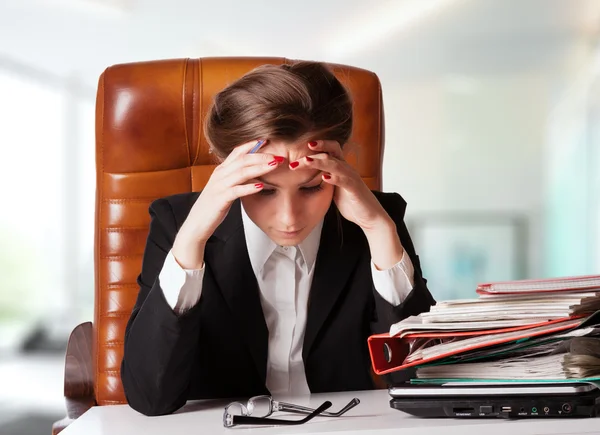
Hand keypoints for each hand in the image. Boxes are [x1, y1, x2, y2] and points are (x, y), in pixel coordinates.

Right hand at [172, 140, 282, 268]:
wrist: (197, 223)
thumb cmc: (213, 206)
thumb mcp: (225, 188)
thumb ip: (236, 179)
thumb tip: (255, 174)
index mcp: (221, 170)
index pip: (237, 152)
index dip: (252, 145)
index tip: (267, 140)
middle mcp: (220, 175)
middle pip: (243, 160)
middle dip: (261, 156)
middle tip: (278, 156)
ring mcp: (219, 186)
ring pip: (241, 172)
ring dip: (259, 168)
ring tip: (274, 165)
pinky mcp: (220, 199)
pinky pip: (236, 190)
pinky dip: (249, 187)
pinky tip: (261, 186)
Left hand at [291, 140, 390, 230]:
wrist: (370, 216)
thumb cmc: (351, 202)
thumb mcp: (334, 188)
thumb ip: (325, 179)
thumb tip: (307, 177)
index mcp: (342, 168)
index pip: (331, 149)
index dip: (318, 145)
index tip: (302, 147)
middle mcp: (347, 169)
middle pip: (329, 154)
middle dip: (311, 155)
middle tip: (294, 162)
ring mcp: (351, 178)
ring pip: (335, 165)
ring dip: (319, 162)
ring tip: (306, 162)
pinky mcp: (354, 189)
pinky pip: (344, 181)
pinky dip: (334, 178)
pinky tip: (324, 177)